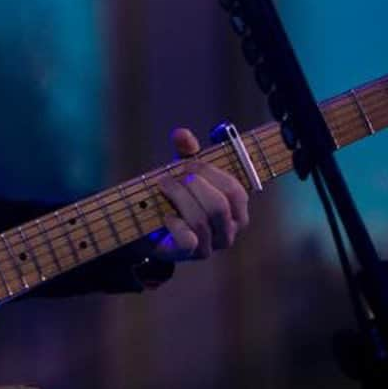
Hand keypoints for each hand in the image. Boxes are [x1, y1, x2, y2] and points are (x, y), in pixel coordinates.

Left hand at [152, 127, 248, 261]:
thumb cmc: (178, 192)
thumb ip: (186, 149)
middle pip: (218, 205)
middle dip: (193, 185)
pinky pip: (188, 240)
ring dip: (177, 197)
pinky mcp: (191, 254)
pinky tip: (166, 215)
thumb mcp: (183, 167)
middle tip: (171, 175)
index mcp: (236, 208)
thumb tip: (182, 134)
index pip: (234, 190)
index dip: (209, 172)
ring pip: (201, 220)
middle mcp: (229, 230)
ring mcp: (211, 244)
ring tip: (162, 186)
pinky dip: (174, 223)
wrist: (151, 221)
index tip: (188, 163)